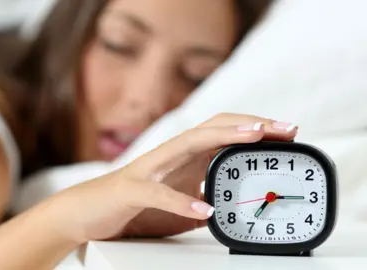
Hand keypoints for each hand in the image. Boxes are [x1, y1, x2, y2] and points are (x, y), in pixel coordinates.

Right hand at [42, 113, 297, 243]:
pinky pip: (159, 194)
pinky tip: (203, 211)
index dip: (253, 128)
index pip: (221, 133)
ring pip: (189, 144)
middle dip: (251, 125)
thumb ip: (200, 199)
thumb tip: (225, 208)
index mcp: (181, 158)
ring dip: (223, 139)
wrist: (87, 212)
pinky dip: (182, 202)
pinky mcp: (132, 190)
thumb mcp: (176, 202)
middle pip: (213, 128)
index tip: (285, 133)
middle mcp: (168, 155)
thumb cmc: (132, 205)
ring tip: (254, 139)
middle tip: (284, 128)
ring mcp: (150, 169)